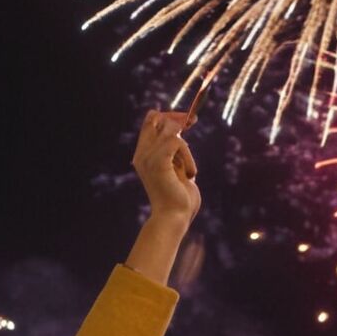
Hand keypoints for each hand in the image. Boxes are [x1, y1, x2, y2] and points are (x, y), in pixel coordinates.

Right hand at [132, 110, 200, 226]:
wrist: (174, 219)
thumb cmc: (179, 201)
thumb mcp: (178, 170)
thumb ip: (176, 154)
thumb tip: (181, 134)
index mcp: (144, 156)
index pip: (151, 121)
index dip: (170, 116)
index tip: (189, 121)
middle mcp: (142, 155)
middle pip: (156, 117)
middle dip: (178, 117)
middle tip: (193, 121)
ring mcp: (148, 158)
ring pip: (171, 129)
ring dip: (186, 149)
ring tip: (188, 171)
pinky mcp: (158, 162)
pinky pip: (177, 142)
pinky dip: (188, 157)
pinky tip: (190, 175)